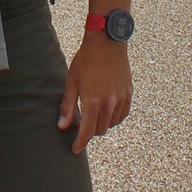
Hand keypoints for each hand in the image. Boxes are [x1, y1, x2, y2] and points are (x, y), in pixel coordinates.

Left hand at [57, 37, 132, 153]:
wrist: (107, 42)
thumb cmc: (86, 60)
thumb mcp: (72, 81)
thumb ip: (68, 106)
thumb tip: (63, 126)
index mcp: (93, 101)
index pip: (87, 131)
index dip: (80, 143)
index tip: (75, 149)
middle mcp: (109, 103)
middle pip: (100, 130)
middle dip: (89, 131)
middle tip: (81, 121)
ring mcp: (121, 99)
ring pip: (111, 124)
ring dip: (101, 124)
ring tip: (92, 112)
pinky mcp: (129, 94)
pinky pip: (122, 115)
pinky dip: (113, 117)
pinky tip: (106, 109)